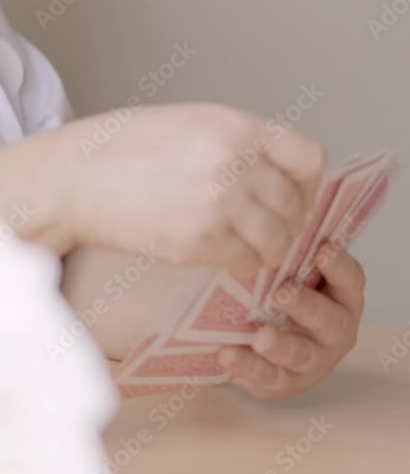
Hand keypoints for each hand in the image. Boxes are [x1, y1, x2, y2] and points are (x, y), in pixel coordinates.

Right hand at [67, 103, 324, 279]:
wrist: (76, 176)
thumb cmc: (125, 147)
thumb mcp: (189, 122)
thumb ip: (235, 141)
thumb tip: (276, 172)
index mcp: (235, 125)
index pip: (308, 158)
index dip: (307, 183)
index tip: (295, 195)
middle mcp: (235, 160)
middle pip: (296, 203)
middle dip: (287, 221)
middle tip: (270, 230)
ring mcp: (220, 201)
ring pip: (278, 239)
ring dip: (269, 249)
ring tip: (251, 248)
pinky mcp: (199, 240)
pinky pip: (246, 262)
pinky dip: (242, 266)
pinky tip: (227, 259)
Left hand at [218, 245, 364, 398]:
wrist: (262, 336)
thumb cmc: (281, 286)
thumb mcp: (292, 266)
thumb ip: (291, 244)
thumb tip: (275, 197)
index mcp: (341, 296)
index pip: (351, 279)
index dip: (339, 266)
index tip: (322, 249)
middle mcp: (335, 328)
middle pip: (330, 319)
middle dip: (307, 305)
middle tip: (282, 292)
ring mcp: (312, 358)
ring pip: (303, 355)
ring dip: (282, 345)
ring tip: (260, 336)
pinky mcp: (284, 381)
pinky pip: (268, 378)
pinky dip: (247, 367)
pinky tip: (227, 354)